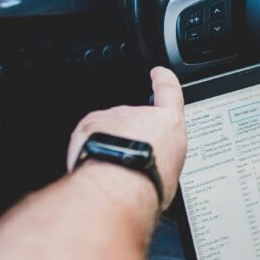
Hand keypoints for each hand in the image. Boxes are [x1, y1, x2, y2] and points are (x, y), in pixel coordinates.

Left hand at [67, 66, 186, 210]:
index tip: (159, 73)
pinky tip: (96, 167)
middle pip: (133, 120)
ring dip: (109, 145)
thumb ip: (162, 159)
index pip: (169, 91)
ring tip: (113, 171)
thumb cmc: (148, 182)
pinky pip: (89, 135)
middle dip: (129, 138)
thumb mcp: (170, 174)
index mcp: (168, 124)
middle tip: (129, 163)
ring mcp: (112, 117)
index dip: (164, 80)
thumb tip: (155, 168)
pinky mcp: (89, 125)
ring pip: (109, 130)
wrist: (119, 186)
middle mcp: (139, 114)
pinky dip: (91, 148)